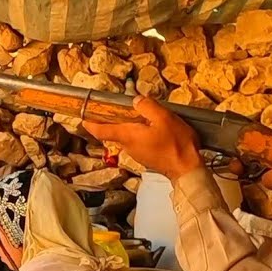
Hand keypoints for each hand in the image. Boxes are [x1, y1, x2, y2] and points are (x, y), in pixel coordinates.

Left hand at [82, 96, 204, 179]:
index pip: (102, 130)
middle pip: (113, 132)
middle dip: (112, 120)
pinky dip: (138, 134)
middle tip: (115, 108)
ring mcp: (136, 154)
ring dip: (128, 127)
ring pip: (126, 137)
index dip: (91, 123)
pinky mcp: (146, 158)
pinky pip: (137, 142)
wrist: (187, 169)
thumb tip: (135, 100)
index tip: (84, 118)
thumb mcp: (164, 118)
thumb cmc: (176, 144)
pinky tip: (150, 128)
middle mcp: (128, 146)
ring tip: (138, 115)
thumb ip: (147, 106)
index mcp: (127, 136)